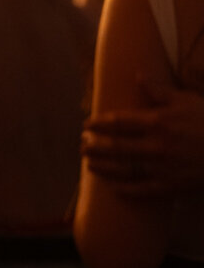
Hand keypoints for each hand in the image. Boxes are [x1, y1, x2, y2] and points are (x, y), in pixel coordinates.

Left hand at [82, 76, 203, 195]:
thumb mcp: (186, 100)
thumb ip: (159, 91)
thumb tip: (138, 76)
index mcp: (158, 122)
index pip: (119, 122)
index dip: (100, 123)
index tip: (87, 124)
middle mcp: (156, 146)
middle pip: (116, 147)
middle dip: (96, 146)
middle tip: (81, 145)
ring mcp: (163, 169)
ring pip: (125, 169)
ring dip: (104, 167)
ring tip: (89, 165)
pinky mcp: (173, 187)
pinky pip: (144, 190)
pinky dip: (126, 190)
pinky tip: (114, 188)